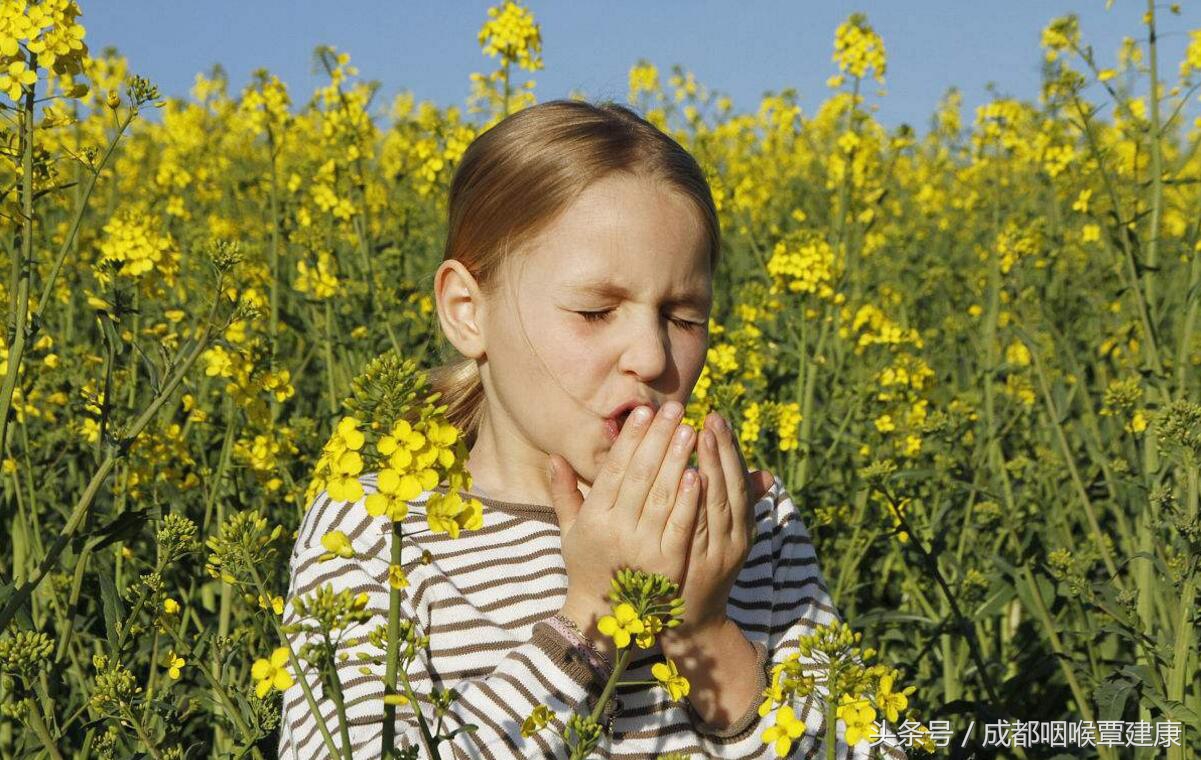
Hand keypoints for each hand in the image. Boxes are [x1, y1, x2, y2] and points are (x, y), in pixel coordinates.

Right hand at [548, 400, 702, 653]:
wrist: (606, 619)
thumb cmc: (588, 567)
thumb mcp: (571, 531)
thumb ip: (564, 493)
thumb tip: (553, 456)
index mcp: (593, 519)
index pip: (614, 469)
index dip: (630, 439)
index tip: (643, 412)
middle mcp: (615, 531)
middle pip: (640, 476)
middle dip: (659, 439)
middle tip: (676, 409)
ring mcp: (642, 549)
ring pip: (661, 496)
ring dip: (677, 460)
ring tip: (692, 430)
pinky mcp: (667, 566)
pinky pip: (679, 526)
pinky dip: (688, 500)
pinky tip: (699, 474)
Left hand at [663, 411, 772, 639]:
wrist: (693, 623)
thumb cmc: (704, 569)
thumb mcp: (727, 536)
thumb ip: (738, 504)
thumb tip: (766, 474)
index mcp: (743, 528)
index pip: (738, 481)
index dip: (730, 450)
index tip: (717, 419)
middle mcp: (735, 538)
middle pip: (730, 487)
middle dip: (720, 450)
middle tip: (708, 418)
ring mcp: (717, 553)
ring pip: (717, 504)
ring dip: (709, 468)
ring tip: (696, 435)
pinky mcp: (696, 566)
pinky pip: (697, 529)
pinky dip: (696, 504)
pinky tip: (689, 478)